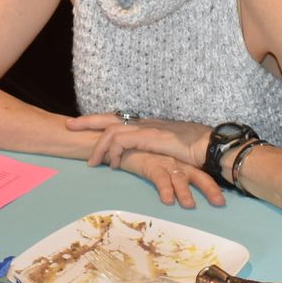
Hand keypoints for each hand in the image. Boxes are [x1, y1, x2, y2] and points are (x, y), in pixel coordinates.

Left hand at [67, 112, 211, 166]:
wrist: (212, 145)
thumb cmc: (197, 149)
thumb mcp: (171, 149)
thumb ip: (156, 150)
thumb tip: (144, 157)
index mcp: (148, 125)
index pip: (119, 119)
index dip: (99, 120)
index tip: (81, 123)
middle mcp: (145, 123)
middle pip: (109, 118)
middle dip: (87, 122)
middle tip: (69, 126)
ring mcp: (148, 129)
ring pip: (112, 131)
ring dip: (99, 147)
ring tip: (92, 163)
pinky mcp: (151, 137)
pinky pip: (123, 141)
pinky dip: (114, 151)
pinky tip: (114, 164)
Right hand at [114, 149, 226, 209]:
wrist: (124, 145)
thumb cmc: (145, 158)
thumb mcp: (163, 168)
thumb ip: (175, 179)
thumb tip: (185, 198)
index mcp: (183, 163)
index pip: (203, 174)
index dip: (214, 187)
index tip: (223, 201)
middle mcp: (178, 162)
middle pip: (198, 175)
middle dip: (210, 188)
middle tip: (219, 203)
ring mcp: (165, 162)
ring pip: (180, 178)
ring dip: (185, 192)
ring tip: (190, 205)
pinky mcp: (150, 163)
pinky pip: (159, 177)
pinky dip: (164, 189)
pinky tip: (168, 200)